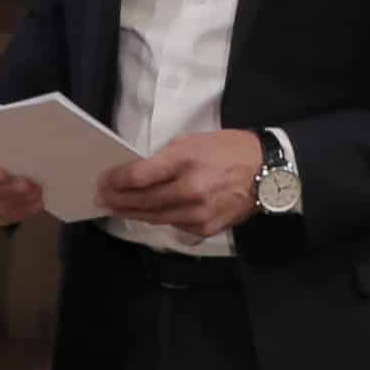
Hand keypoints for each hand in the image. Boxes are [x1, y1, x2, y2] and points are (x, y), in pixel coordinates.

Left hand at [95, 128, 269, 240]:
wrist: (268, 171)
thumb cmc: (228, 150)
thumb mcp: (192, 141)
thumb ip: (164, 159)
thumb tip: (137, 173)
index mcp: (185, 161)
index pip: (138, 177)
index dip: (115, 181)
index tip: (102, 181)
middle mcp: (190, 190)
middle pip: (142, 201)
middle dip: (117, 200)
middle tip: (101, 199)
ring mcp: (198, 212)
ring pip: (155, 217)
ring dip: (132, 213)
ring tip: (116, 208)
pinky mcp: (206, 227)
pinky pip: (174, 225)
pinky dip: (159, 219)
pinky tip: (146, 214)